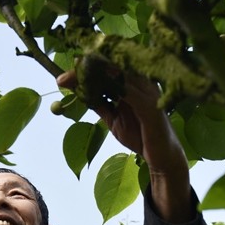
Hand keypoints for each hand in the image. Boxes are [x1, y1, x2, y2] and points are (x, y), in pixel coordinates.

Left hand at [56, 68, 184, 171]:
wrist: (161, 157)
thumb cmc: (140, 135)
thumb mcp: (113, 118)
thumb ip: (98, 103)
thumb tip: (77, 91)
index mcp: (134, 82)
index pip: (109, 67)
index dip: (86, 67)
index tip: (64, 76)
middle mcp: (143, 82)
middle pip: (112, 67)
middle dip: (86, 70)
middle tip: (63, 78)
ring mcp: (149, 92)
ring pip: (120, 76)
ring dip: (95, 76)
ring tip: (75, 80)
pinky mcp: (152, 107)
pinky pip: (131, 94)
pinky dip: (113, 89)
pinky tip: (97, 89)